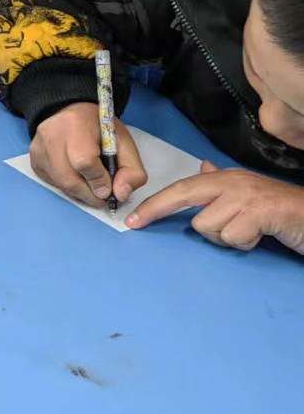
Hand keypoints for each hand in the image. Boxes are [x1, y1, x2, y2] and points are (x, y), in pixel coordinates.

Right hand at [30, 104, 147, 206]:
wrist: (68, 112)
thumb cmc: (97, 127)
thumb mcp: (123, 142)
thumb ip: (131, 169)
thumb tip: (120, 195)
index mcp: (75, 124)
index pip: (84, 161)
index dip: (98, 180)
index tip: (108, 190)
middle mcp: (50, 136)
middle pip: (69, 178)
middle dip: (90, 194)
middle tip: (102, 197)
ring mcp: (39, 149)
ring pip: (60, 185)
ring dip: (80, 193)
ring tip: (91, 187)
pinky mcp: (34, 161)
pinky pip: (52, 184)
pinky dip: (68, 188)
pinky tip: (77, 178)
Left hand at [128, 162, 303, 251]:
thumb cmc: (281, 211)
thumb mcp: (249, 196)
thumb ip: (223, 187)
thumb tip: (203, 170)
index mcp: (226, 179)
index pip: (182, 187)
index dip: (155, 203)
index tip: (132, 220)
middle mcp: (232, 182)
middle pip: (183, 194)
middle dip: (155, 210)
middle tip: (136, 224)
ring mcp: (245, 196)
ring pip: (208, 226)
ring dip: (226, 238)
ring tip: (249, 233)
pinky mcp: (260, 212)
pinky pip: (232, 236)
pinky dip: (244, 243)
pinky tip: (260, 236)